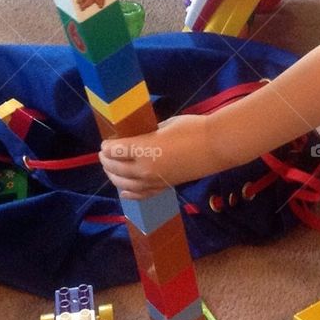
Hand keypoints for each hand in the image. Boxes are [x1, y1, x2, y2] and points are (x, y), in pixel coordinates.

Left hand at [99, 115, 218, 200]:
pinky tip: (124, 191)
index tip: (105, 144)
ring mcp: (154, 181)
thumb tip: (141, 136)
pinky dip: (129, 193)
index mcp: (144, 149)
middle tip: (104, 155)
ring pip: (125, 185)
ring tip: (110, 171)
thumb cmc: (192, 129)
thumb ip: (150, 133)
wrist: (215, 147)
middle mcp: (144, 169)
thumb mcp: (166, 125)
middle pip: (117, 169)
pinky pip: (141, 195)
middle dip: (107, 162)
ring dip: (114, 177)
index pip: (115, 151)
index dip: (107, 148)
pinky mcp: (164, 188)